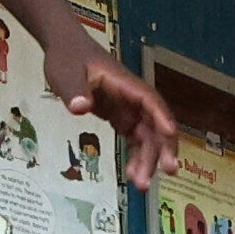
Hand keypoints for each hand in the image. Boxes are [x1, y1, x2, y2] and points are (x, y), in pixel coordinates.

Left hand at [44, 38, 179, 189]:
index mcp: (124, 84)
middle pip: (155, 123)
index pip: (149, 100)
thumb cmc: (67, 57)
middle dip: (162, 147)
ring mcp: (127, 107)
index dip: (162, 116)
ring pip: (146, 135)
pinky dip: (136, 155)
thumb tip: (81, 108)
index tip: (170, 134)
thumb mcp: (65, 73)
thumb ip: (74, 90)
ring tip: (142, 184)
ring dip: (148, 158)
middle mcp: (131, 97)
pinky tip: (132, 173)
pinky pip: (134, 138)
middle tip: (166, 171)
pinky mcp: (119, 115)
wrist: (64, 48)